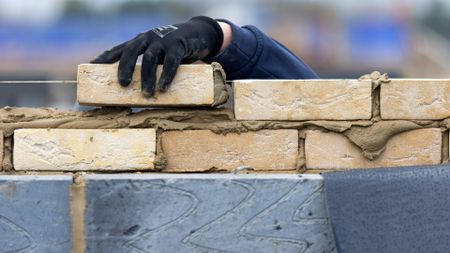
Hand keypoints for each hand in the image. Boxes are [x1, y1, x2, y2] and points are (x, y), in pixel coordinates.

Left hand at [91, 16, 223, 96]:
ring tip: (147, 94)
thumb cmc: (173, 49)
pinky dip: (166, 74)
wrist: (198, 34)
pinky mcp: (178, 45)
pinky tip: (163, 87)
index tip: (91, 67)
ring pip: (149, 58)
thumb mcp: (157, 54)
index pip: (118, 49)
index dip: (104, 58)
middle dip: (124, 68)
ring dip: (147, 77)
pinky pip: (171, 61)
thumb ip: (146, 66)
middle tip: (123, 84)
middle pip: (131, 52)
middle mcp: (148, 38)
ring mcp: (163, 41)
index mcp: (139, 41)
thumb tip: (135, 90)